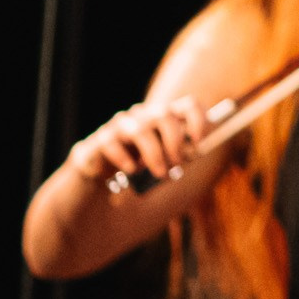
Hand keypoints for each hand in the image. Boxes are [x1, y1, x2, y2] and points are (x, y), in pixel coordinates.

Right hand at [69, 97, 205, 192]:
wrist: (97, 193)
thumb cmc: (138, 176)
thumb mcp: (165, 166)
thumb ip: (181, 156)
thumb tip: (196, 150)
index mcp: (165, 120)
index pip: (188, 105)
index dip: (199, 120)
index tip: (200, 143)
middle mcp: (143, 116)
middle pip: (165, 114)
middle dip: (175, 142)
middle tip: (178, 165)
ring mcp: (120, 126)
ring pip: (141, 129)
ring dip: (155, 154)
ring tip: (160, 174)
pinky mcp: (98, 141)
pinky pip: (113, 143)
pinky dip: (125, 159)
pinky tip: (131, 171)